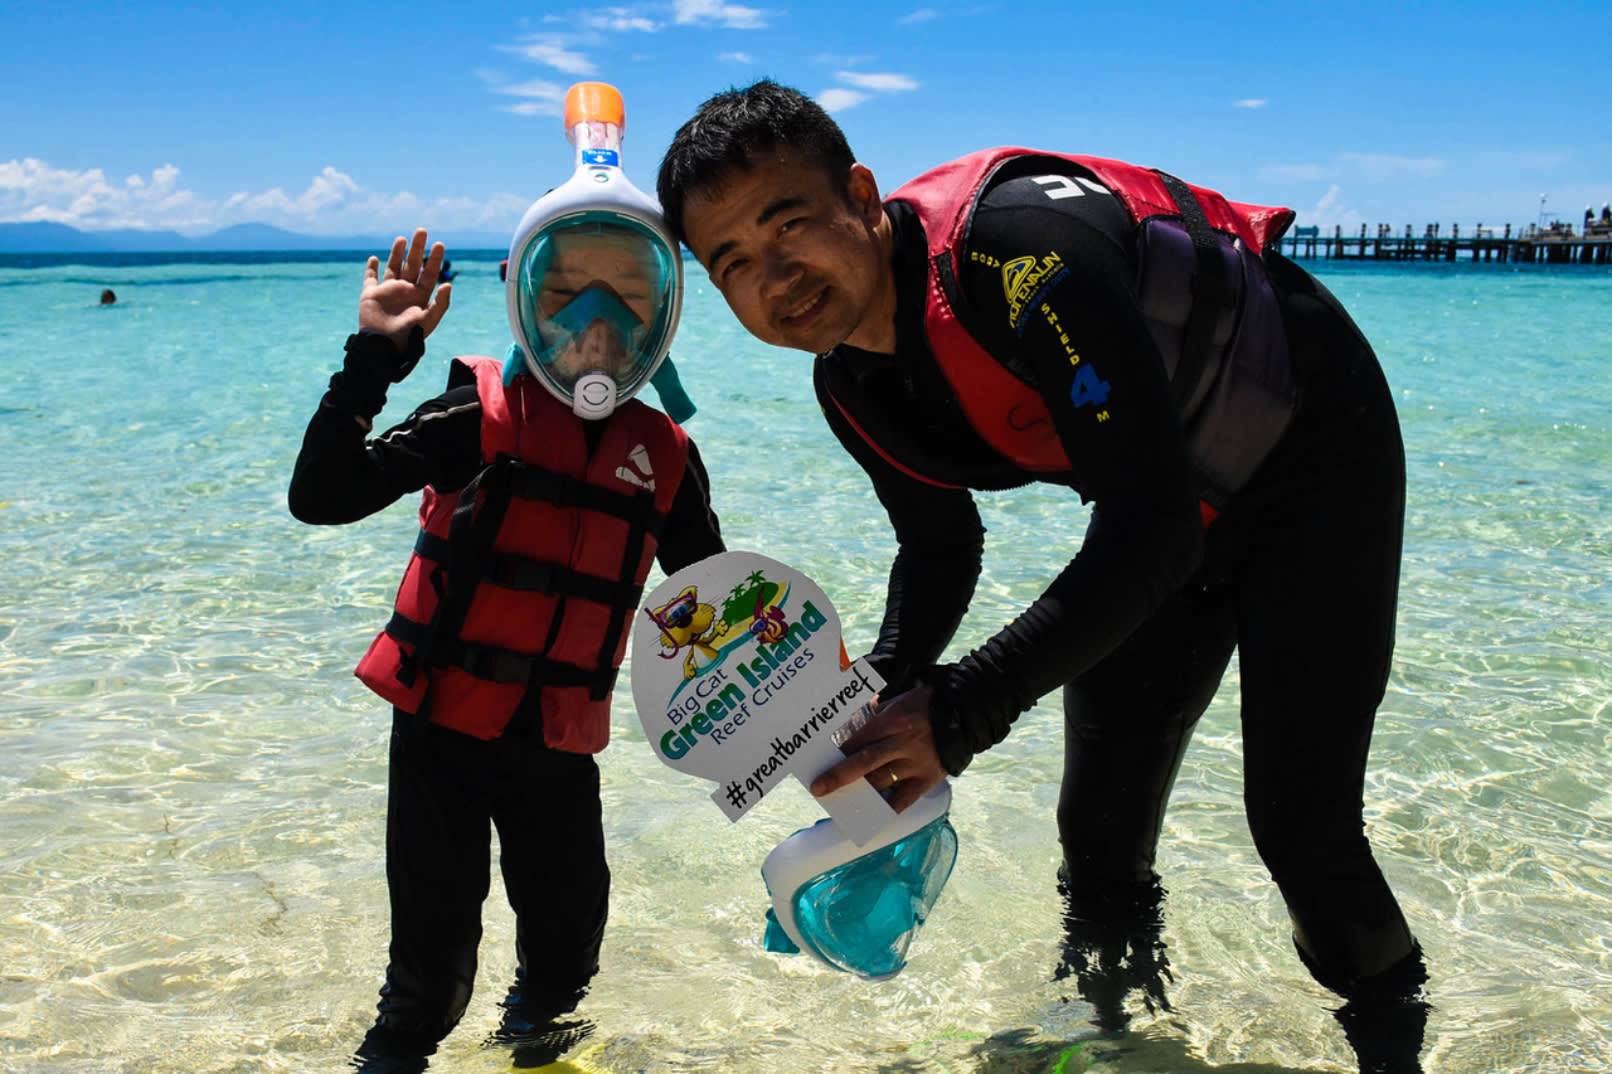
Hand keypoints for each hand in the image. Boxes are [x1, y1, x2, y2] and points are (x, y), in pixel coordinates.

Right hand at [359, 228, 452, 351]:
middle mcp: (405, 291)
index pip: (429, 273)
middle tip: (422, 231)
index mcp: (420, 296)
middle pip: (412, 264)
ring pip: (393, 267)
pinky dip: (372, 268)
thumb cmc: (408, 336)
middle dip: (417, 248)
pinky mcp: (371, 294)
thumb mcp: (428, 320)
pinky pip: (370, 278)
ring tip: (402, 238)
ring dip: (397, 252)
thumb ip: (440, 303)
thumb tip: (449, 284)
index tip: (439, 244)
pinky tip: (374, 258)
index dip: (434, 260)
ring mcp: (388, 291)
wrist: (384, 346)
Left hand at [809, 685, 948, 811]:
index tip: (822, 759)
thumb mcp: (899, 701)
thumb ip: (874, 714)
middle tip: (819, 787)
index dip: (839, 750)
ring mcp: (915, 762)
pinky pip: (904, 798)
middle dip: (839, 775)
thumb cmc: (926, 706)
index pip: (860, 736)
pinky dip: (887, 808)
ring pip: (882, 780)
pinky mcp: (927, 779)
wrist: (964, 715)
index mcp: (894, 719)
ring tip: (841, 800)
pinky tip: (871, 815)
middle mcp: (903, 742)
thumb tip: (848, 725)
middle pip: (866, 760)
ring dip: (859, 791)